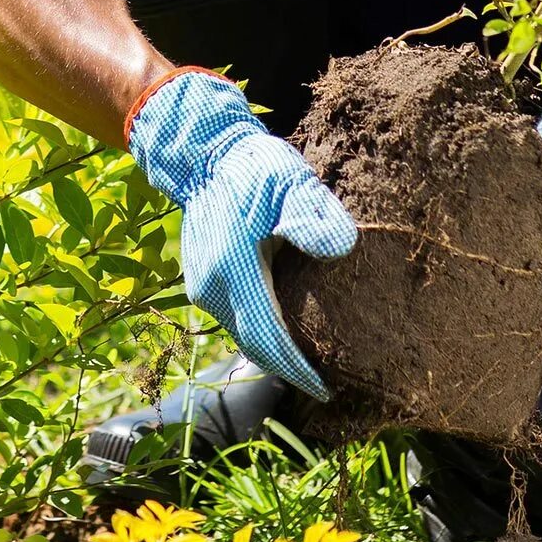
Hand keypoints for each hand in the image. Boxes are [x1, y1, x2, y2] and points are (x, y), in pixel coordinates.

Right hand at [126, 68, 356, 398]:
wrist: (204, 152)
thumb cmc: (252, 166)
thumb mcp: (291, 181)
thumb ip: (314, 215)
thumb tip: (340, 250)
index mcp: (233, 268)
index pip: (268, 335)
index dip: (296, 367)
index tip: (324, 388)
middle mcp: (211, 287)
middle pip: (253, 342)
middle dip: (287, 367)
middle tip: (324, 383)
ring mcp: (201, 285)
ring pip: (242, 331)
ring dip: (272, 349)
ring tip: (308, 362)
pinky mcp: (200, 279)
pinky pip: (234, 316)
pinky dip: (259, 329)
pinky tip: (283, 330)